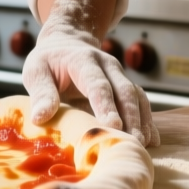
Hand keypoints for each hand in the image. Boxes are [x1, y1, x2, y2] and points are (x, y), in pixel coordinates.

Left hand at [22, 20, 158, 146]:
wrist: (66, 43)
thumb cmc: (49, 62)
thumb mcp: (36, 71)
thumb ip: (41, 93)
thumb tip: (40, 118)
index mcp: (84, 60)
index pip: (97, 83)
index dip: (106, 105)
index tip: (112, 126)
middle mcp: (108, 66)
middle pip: (124, 91)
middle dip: (130, 117)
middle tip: (132, 141)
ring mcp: (119, 76)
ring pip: (136, 97)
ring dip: (141, 120)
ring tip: (142, 144)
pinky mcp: (125, 87)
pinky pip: (141, 102)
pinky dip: (147, 120)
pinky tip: (152, 140)